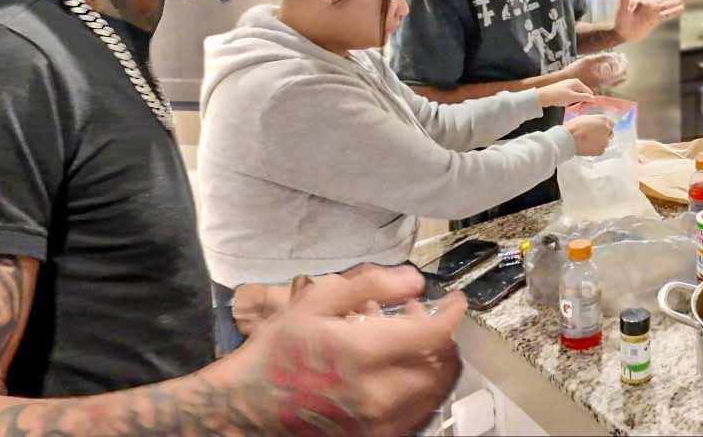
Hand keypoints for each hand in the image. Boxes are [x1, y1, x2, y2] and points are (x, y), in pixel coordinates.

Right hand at [221, 264, 467, 436]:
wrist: (247, 406)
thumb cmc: (277, 353)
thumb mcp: (314, 304)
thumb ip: (367, 285)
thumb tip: (413, 279)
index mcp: (363, 353)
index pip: (433, 333)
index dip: (452, 312)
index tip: (455, 301)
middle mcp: (378, 393)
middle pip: (442, 363)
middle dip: (441, 335)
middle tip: (423, 316)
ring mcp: (379, 423)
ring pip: (436, 390)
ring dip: (433, 362)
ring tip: (409, 342)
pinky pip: (419, 413)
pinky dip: (422, 388)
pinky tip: (400, 371)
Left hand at [537, 78, 592, 107]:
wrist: (543, 96)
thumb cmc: (559, 96)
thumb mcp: (573, 97)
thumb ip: (584, 97)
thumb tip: (594, 98)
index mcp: (577, 82)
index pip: (589, 91)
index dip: (589, 100)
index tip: (587, 107)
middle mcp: (573, 82)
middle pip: (583, 92)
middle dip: (582, 100)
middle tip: (579, 108)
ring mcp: (568, 85)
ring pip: (577, 95)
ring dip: (576, 101)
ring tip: (573, 107)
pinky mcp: (563, 90)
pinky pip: (571, 95)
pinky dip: (571, 100)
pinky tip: (567, 104)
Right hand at [562, 53, 627, 89]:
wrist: (566, 80)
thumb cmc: (576, 69)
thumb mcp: (589, 60)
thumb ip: (602, 57)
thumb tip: (615, 56)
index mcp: (605, 79)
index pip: (622, 72)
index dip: (624, 63)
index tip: (622, 55)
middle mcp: (606, 85)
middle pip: (622, 77)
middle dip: (622, 66)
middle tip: (620, 57)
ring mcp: (602, 86)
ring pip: (617, 79)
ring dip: (618, 69)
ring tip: (615, 60)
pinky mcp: (599, 86)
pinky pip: (611, 80)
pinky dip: (613, 73)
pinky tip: (608, 66)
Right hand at [563, 114, 614, 155]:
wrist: (568, 139)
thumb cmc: (574, 126)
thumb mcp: (586, 118)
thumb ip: (595, 121)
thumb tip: (598, 124)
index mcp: (603, 119)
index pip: (611, 123)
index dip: (604, 126)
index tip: (599, 128)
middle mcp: (607, 130)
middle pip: (609, 133)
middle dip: (603, 134)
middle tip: (593, 136)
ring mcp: (605, 141)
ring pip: (605, 142)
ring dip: (600, 142)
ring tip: (589, 143)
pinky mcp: (601, 151)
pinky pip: (601, 150)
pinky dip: (596, 149)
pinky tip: (588, 148)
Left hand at [612, 0, 684, 43]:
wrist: (622, 34)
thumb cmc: (620, 21)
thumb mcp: (622, 9)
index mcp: (639, 2)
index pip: (644, 1)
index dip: (642, 6)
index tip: (636, 12)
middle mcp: (646, 6)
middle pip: (659, 1)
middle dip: (667, 1)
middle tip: (677, 0)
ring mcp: (651, 13)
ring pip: (664, 7)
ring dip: (673, 4)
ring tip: (682, 0)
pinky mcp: (655, 20)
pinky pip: (666, 15)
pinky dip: (673, 12)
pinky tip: (681, 9)